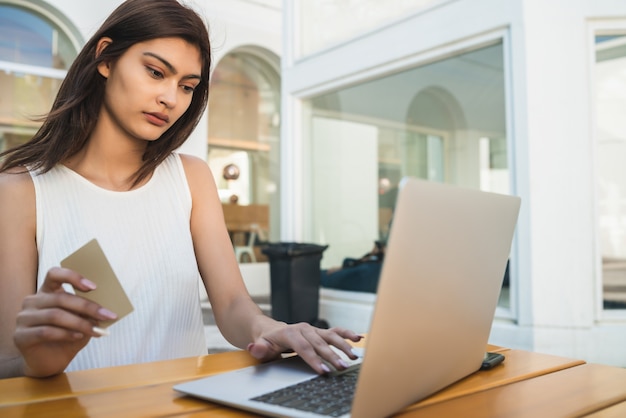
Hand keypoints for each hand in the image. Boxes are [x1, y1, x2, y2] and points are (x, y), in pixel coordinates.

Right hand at [13, 267, 116, 376]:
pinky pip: (46, 331)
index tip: (93, 287)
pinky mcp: (20, 336)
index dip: (72, 277)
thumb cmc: (68, 337)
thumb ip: (89, 312)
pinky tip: (78, 336)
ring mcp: (24, 318)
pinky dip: (66, 334)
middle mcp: (32, 301)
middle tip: (107, 315)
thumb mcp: (82, 321)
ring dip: (79, 323)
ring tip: (95, 330)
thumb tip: (105, 308)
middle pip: (61, 298)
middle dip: (87, 307)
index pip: (54, 274)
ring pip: (55, 315)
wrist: (50, 363)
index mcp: (46, 292)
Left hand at [246, 322, 362, 373]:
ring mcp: (313, 329)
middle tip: (342, 367)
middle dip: (332, 356)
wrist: (269, 329)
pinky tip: (358, 338)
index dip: (313, 359)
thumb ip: (259, 349)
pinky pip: (335, 331)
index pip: (303, 348)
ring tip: (353, 356)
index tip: (323, 370)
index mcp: (289, 332)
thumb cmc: (266, 341)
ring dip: (343, 345)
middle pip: (320, 343)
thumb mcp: (260, 345)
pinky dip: (347, 334)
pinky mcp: (319, 331)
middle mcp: (303, 329)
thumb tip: (255, 348)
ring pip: (330, 335)